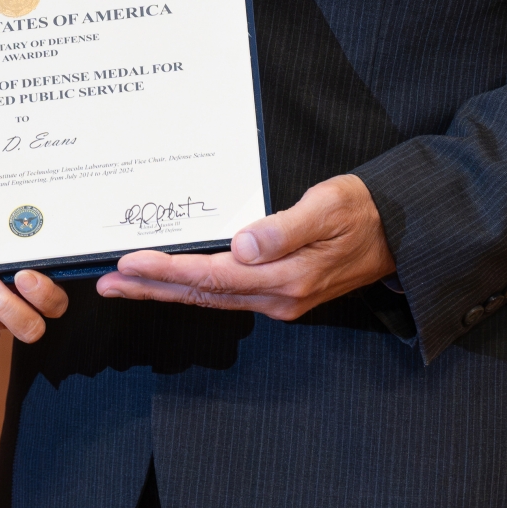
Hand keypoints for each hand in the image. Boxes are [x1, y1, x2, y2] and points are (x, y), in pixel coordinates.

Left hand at [95, 174, 393, 320]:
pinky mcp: (280, 293)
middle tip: (106, 282)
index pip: (214, 277)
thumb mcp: (328, 208)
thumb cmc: (363, 212)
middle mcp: (279, 297)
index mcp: (288, 278)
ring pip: (209, 297)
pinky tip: (170, 281)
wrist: (399, 232)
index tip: (131, 263)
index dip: (169, 271)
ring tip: (124, 283)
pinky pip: (226, 294)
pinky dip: (191, 287)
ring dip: (165, 290)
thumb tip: (243, 246)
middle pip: (202, 294)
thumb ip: (284, 228)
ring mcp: (279, 299)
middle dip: (151, 288)